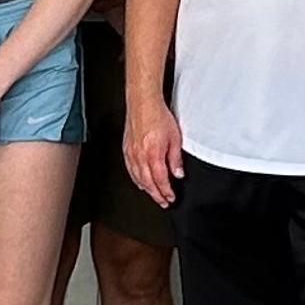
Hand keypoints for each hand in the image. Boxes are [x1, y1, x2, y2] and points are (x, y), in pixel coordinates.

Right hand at [125, 94, 184, 209]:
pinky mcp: (126, 150)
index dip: (166, 191)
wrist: (143, 103)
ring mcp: (131, 153)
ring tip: (154, 195)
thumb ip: (175, 159)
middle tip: (163, 201)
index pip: (160, 180)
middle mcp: (140, 156)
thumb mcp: (175, 138)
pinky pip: (130, 170)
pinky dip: (136, 179)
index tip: (170, 197)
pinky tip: (141, 182)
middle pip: (148, 183)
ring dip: (147, 189)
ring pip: (138, 178)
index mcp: (153, 154)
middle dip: (157, 195)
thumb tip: (178, 173)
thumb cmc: (158, 116)